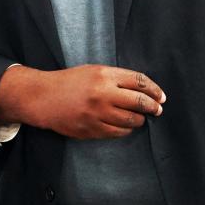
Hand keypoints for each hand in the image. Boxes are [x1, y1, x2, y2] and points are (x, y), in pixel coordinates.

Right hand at [0, 65, 164, 139]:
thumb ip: (116, 78)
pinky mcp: (91, 129)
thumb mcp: (93, 71)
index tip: (161, 96)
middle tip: (157, 110)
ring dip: (139, 120)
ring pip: (131, 120)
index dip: (154, 90)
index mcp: (104, 75)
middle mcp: (103, 94)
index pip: (139, 82)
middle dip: (153, 107)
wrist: (43, 97)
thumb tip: (143, 90)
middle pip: (140, 102)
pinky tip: (125, 126)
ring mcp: (97, 113)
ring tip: (139, 118)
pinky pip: (117, 132)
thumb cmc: (69, 82)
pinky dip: (125, 130)